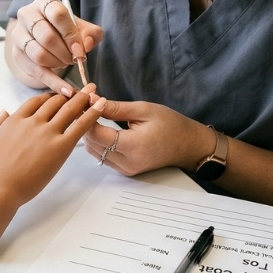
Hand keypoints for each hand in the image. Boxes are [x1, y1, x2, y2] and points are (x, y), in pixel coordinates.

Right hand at [0, 87, 103, 202]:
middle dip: (68, 95)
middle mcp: (32, 122)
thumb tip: (3, 112)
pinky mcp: (60, 147)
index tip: (55, 96)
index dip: (48, 98)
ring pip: (69, 109)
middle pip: (54, 102)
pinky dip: (93, 113)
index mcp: (15, 120)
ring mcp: (47, 133)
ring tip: (93, 91)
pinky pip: (81, 126)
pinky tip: (101, 105)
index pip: (35, 102)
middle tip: (79, 90)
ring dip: (83, 98)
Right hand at [8, 0, 103, 94]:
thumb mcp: (82, 28)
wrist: (45, 37)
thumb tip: (87, 44)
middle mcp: (26, 15)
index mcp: (44, 2)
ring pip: (38, 54)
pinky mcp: (17, 54)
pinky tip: (67, 90)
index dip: (70, 34)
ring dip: (58, 64)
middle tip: (74, 59)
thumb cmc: (66, 30)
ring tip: (66, 64)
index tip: (80, 49)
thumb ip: (91, 34)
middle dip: (65, 52)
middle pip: (46, 36)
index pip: (57, 14)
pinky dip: (53, 82)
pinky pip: (35, 71)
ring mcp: (18, 35)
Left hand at [82, 99, 212, 176]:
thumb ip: (116, 108)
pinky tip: (102, 129)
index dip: (86, 117)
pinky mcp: (126, 171)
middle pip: (91, 144)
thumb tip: (92, 101)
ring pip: (94, 152)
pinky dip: (98, 143)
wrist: (187, 145)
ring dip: (90, 135)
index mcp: (132, 146)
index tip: (85, 103)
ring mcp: (125, 169)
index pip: (96, 134)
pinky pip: (103, 157)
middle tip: (86, 107)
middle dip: (85, 125)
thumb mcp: (144, 110)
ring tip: (93, 117)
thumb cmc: (170, 124)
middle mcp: (126, 162)